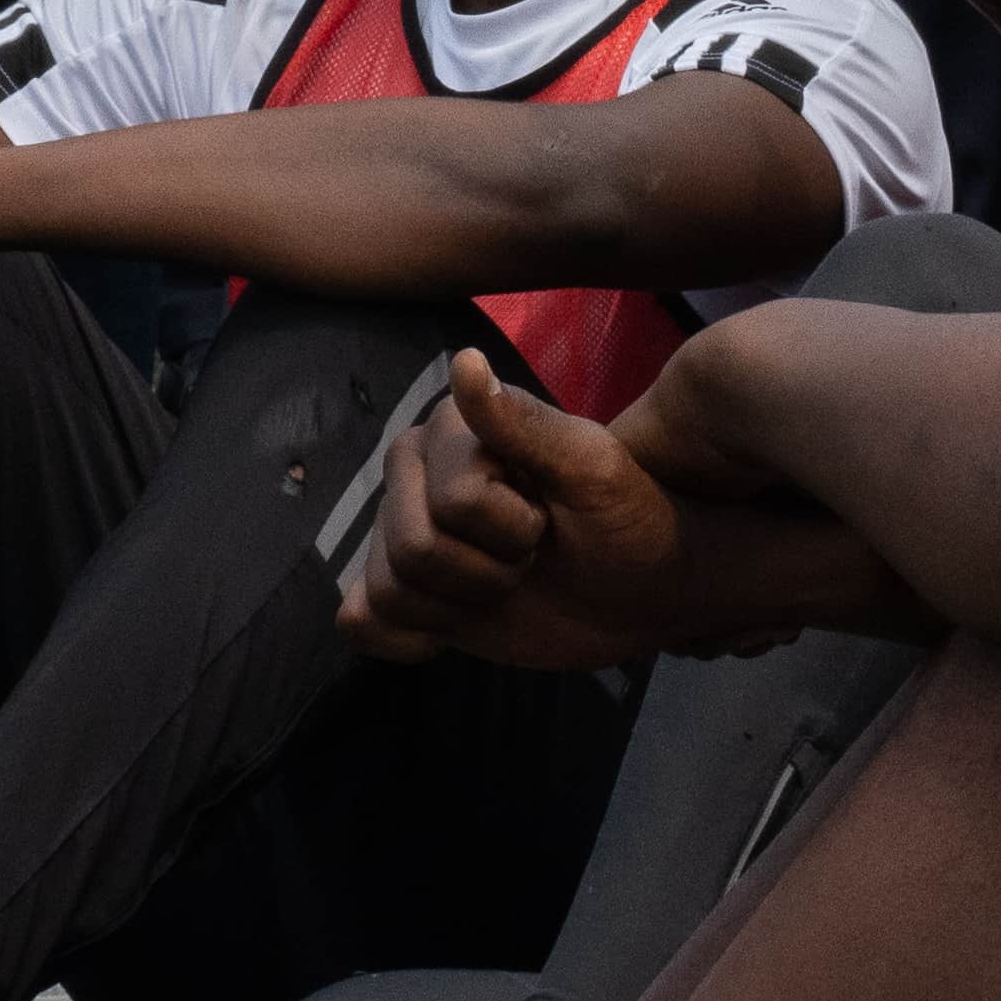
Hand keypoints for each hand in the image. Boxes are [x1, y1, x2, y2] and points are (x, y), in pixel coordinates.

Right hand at [344, 349, 717, 670]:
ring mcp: (402, 530)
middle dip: (487, 573)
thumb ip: (525, 422)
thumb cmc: (626, 518)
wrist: (640, 589)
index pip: (454, 502)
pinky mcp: (403, 588)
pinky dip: (405, 639)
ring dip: (461, 606)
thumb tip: (465, 361)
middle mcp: (413, 472)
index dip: (513, 530)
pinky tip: (453, 629)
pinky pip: (360, 620)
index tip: (549, 516)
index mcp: (452, 428)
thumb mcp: (591, 468)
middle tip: (529, 556)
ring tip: (504, 582)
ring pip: (390, 591)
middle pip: (413, 550)